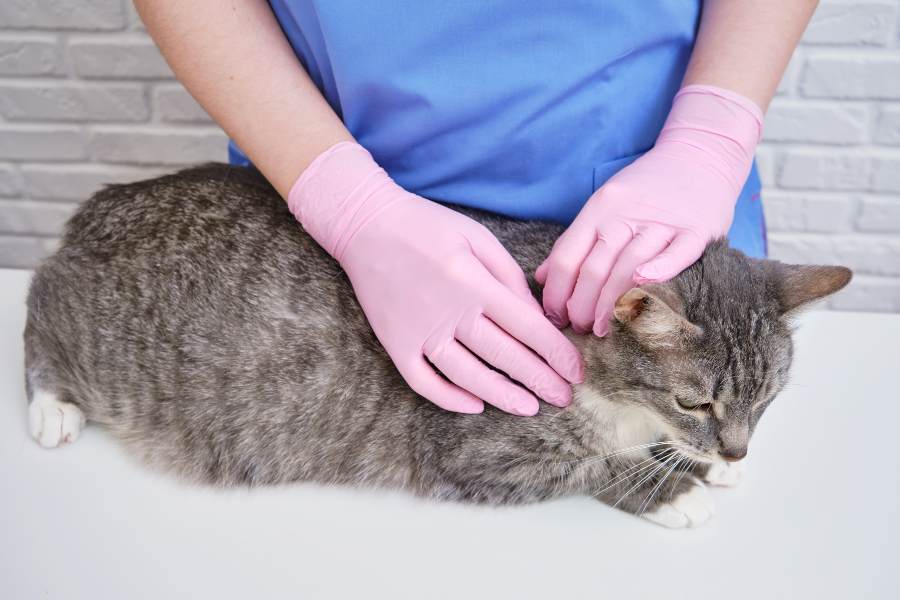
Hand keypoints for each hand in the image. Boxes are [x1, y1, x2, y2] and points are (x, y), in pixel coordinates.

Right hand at [289, 142, 583, 414]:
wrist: (366, 225)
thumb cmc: (428, 226)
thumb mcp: (477, 237)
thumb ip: (509, 276)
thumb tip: (537, 315)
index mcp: (475, 283)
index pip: (528, 328)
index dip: (556, 353)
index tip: (575, 372)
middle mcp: (449, 312)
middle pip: (504, 356)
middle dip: (540, 380)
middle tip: (563, 398)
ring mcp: (419, 332)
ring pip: (467, 376)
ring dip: (502, 396)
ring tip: (529, 408)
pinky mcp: (395, 343)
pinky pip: (423, 381)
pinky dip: (448, 398)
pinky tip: (474, 405)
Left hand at [536, 85, 762, 335]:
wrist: (700, 155)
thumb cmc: (647, 188)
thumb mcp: (604, 205)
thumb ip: (574, 241)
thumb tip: (543, 277)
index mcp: (600, 209)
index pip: (567, 256)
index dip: (556, 293)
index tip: (555, 317)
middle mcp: (627, 214)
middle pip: (595, 267)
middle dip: (581, 306)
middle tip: (579, 329)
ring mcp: (662, 222)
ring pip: (629, 265)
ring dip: (612, 302)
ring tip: (602, 329)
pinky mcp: (697, 229)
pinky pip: (677, 254)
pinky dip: (659, 270)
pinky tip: (643, 288)